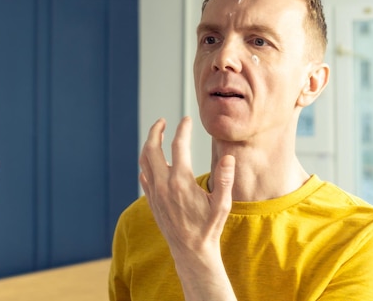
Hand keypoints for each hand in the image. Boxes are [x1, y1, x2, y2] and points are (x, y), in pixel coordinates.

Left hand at [139, 117, 235, 299]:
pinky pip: (144, 176)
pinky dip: (146, 164)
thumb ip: (225, 179)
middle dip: (156, 131)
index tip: (187, 119)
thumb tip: (228, 157)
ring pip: (144, 161)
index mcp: (181, 182)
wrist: (191, 252)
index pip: (179, 146)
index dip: (183, 129)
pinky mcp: (151, 200)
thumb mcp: (222, 205)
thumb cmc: (209, 228)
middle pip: (152, 149)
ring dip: (148, 145)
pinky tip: (153, 161)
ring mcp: (155, 193)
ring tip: (156, 135)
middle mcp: (164, 185)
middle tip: (162, 121)